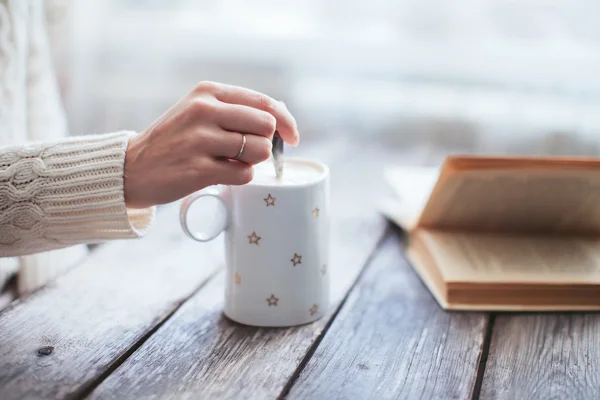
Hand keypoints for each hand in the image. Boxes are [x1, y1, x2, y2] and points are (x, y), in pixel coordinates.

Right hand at [123, 81, 298, 207]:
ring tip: (228, 161)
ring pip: (259, 151)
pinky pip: (245, 174)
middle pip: (266, 126)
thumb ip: (236, 110)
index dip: (286, 122)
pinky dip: (240, 177)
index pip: (265, 102)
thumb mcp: (198, 111)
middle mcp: (204, 110)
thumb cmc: (174, 140)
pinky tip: (219, 173)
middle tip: (244, 151)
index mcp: (208, 92)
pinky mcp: (199, 169)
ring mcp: (200, 140)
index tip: (292, 138)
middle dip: (263, 143)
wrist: (132, 168)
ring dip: (251, 161)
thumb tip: (282, 116)